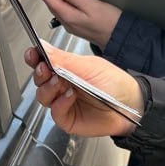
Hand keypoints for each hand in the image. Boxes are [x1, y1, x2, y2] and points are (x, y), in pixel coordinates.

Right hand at [26, 44, 143, 137]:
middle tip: (44, 68)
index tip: (32, 53)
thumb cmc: (115, 84)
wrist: (131, 105)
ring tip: (60, 82)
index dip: (35, 57)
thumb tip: (44, 47)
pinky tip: (70, 96)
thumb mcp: (89, 66)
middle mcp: (63, 85)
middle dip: (39, 73)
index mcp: (67, 69)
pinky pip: (55, 111)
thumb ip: (64, 59)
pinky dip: (60, 103)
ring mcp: (63, 102)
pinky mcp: (67, 118)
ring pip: (43, 96)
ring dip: (48, 88)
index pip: (44, 62)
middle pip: (39, 79)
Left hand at [40, 0, 121, 48]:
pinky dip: (69, 2)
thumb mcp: (91, 4)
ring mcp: (71, 25)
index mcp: (67, 16)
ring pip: (58, 6)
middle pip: (51, 1)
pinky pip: (66, 11)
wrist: (120, 37)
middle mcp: (66, 22)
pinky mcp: (77, 25)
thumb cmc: (110, 23)